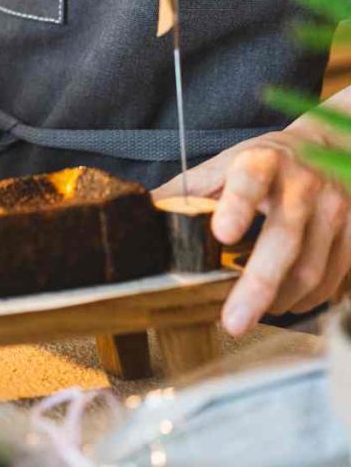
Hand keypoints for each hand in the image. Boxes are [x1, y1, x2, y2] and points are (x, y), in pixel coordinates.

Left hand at [155, 130, 350, 336]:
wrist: (330, 146)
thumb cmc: (263, 163)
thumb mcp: (222, 166)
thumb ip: (185, 193)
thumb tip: (136, 219)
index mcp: (261, 161)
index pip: (249, 179)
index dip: (237, 205)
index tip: (220, 233)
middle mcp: (302, 184)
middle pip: (283, 238)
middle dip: (257, 285)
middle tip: (232, 321)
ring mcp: (334, 209)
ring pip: (310, 268)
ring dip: (278, 301)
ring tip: (249, 316)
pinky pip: (331, 278)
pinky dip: (305, 300)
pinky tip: (282, 305)